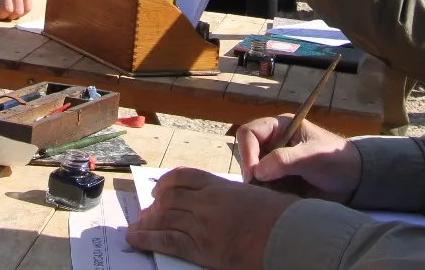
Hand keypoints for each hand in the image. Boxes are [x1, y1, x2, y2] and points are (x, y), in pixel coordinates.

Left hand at [125, 168, 294, 269]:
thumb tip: (228, 202)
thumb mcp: (255, 196)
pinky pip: (167, 240)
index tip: (160, 190)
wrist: (288, 236)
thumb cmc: (281, 217)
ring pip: (164, 218)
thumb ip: (234, 196)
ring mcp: (202, 224)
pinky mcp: (202, 248)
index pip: (184, 177)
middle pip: (170, 198)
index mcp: (220, 186)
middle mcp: (206, 202)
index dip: (167, 183)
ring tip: (138, 227)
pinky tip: (135, 238)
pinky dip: (147, 239)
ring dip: (148, 223)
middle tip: (148, 213)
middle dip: (155, 206)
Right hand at [236, 115, 357, 197]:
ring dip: (259, 185)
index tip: (254, 174)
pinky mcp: (279, 180)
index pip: (249, 133)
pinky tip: (278, 199)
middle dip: (252, 171)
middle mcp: (273, 142)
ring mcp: (275, 162)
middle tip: (260, 189)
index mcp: (280, 127)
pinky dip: (266, 194)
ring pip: (253, 173)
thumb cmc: (336, 160)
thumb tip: (257, 171)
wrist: (354, 180)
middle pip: (247, 154)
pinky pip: (263, 186)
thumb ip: (285, 160)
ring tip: (273, 194)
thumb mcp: (312, 157)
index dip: (247, 152)